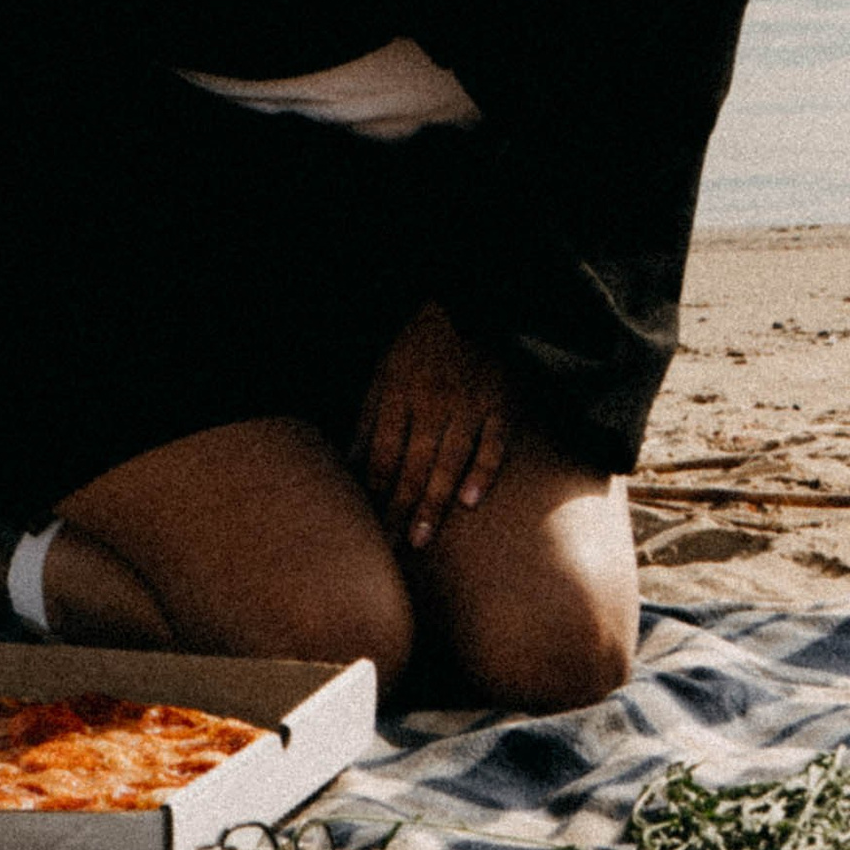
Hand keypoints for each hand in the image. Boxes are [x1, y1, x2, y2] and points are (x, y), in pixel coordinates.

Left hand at [356, 301, 513, 555]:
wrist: (471, 300)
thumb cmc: (420, 345)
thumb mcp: (384, 373)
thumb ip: (369, 419)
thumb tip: (348, 464)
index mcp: (397, 394)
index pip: (381, 455)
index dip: (372, 493)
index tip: (366, 530)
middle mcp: (430, 402)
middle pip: (411, 464)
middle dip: (398, 508)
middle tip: (389, 549)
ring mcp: (468, 403)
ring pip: (448, 459)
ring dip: (433, 501)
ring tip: (420, 538)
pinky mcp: (501, 401)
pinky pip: (494, 441)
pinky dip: (483, 470)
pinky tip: (471, 500)